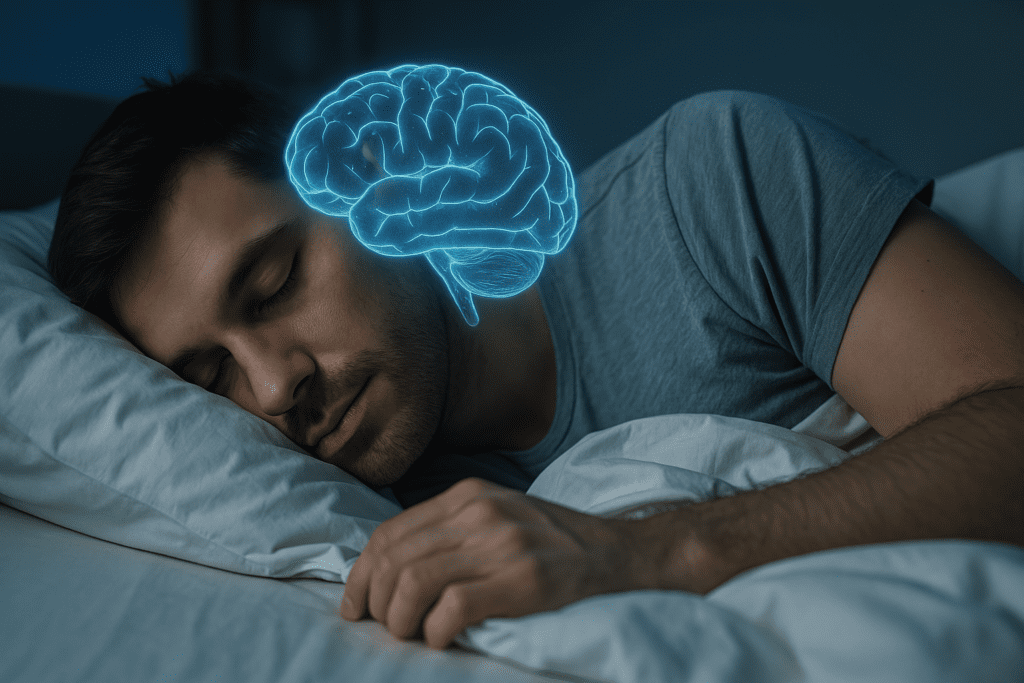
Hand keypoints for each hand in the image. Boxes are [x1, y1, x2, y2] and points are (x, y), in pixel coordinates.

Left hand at [339, 477, 645, 648]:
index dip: (361, 574)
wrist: (614, 549)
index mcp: (467, 495)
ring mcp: (502, 545)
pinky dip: (436, 631)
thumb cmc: (548, 539)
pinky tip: (442, 639)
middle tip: (381, 626)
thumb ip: (449, 528)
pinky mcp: (522, 580)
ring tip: (410, 634)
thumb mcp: (496, 513)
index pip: (391, 533)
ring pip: (416, 583)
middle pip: (396, 560)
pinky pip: (454, 608)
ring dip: (400, 620)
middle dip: (374, 601)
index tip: (355, 605)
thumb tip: (388, 567)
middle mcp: (480, 513)